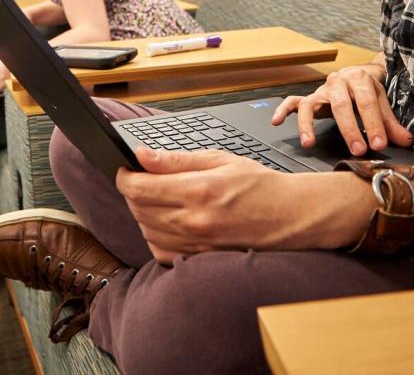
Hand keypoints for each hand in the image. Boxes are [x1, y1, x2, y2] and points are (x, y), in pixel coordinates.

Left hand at [115, 146, 310, 263]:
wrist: (288, 216)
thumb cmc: (258, 184)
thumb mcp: (219, 160)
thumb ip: (176, 160)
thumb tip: (142, 156)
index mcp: (198, 190)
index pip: (139, 187)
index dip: (124, 176)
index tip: (125, 169)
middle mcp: (194, 220)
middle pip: (138, 209)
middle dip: (132, 192)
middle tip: (142, 179)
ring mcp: (197, 243)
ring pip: (145, 230)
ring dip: (142, 213)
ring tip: (156, 198)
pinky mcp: (200, 257)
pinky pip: (159, 251)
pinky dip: (154, 235)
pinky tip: (165, 221)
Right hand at [272, 63, 410, 155]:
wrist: (358, 74)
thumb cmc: (369, 92)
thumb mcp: (383, 103)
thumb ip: (392, 124)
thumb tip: (407, 141)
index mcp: (360, 80)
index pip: (367, 103)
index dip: (374, 124)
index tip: (380, 144)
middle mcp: (338, 82)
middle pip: (341, 105)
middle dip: (349, 129)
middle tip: (357, 150)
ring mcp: (321, 90)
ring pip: (311, 104)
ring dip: (308, 124)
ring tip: (308, 143)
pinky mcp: (310, 97)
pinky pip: (292, 102)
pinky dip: (283, 110)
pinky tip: (276, 121)